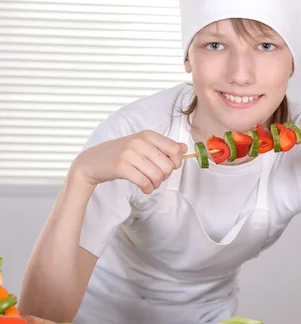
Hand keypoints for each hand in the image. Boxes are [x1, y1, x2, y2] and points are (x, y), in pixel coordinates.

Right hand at [71, 131, 187, 194]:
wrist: (92, 161)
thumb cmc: (120, 154)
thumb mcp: (142, 145)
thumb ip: (164, 146)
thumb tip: (184, 148)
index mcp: (147, 135)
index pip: (175, 150)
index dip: (176, 162)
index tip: (168, 166)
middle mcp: (139, 142)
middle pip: (168, 166)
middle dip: (165, 176)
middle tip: (156, 177)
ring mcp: (130, 154)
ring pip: (158, 176)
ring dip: (156, 184)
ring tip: (149, 183)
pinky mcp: (121, 167)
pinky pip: (145, 183)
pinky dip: (147, 189)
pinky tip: (144, 188)